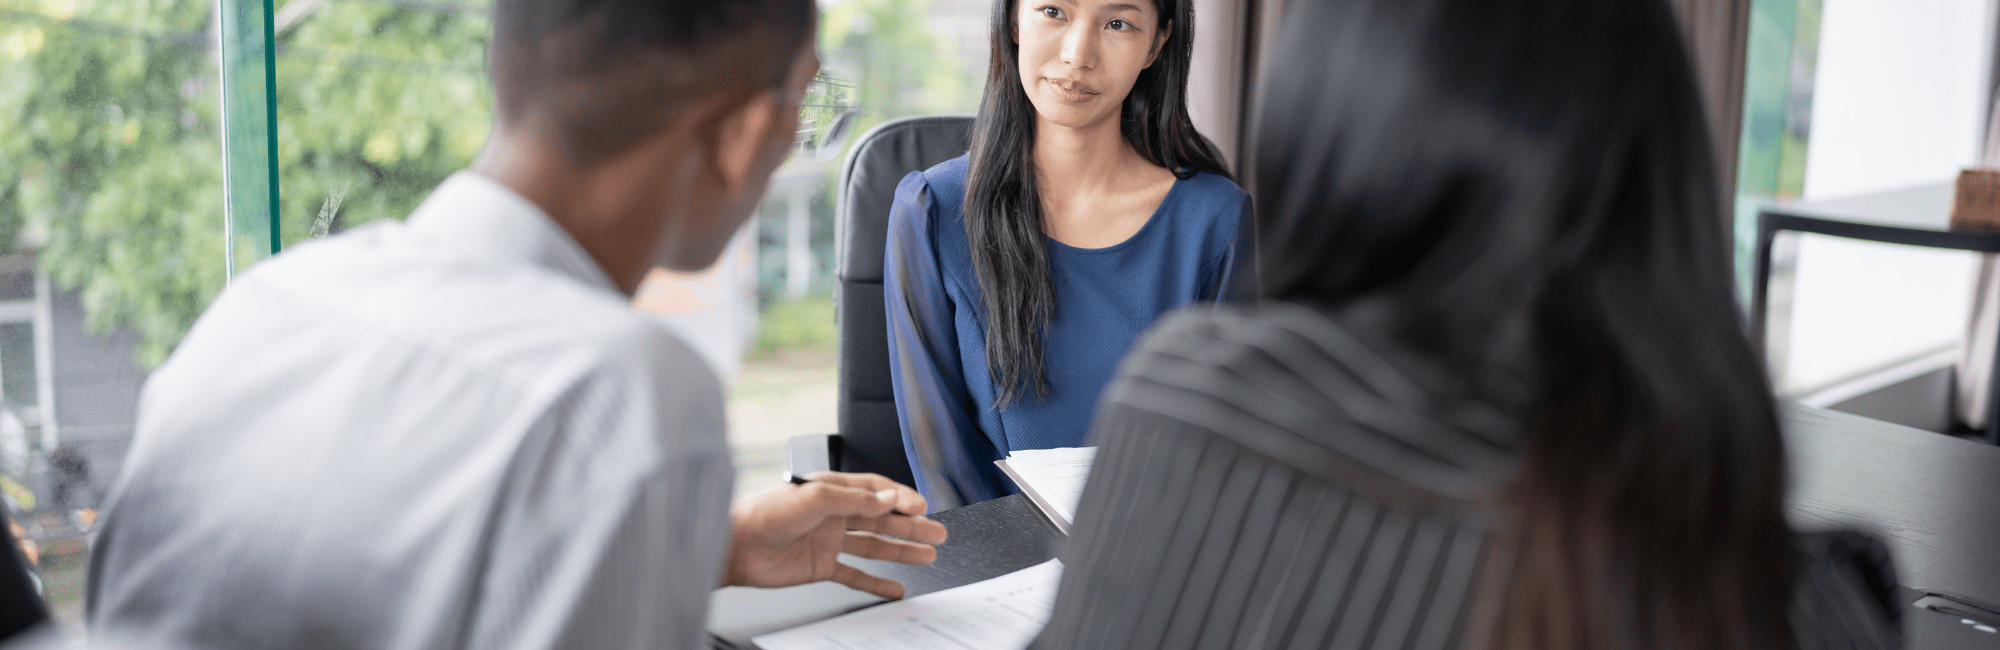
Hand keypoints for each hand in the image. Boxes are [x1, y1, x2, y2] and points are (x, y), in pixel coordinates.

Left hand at [722, 472, 948, 598]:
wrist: (735, 547)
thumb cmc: (763, 514)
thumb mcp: (814, 497)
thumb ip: (854, 499)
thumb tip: (887, 497)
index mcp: (832, 490)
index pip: (876, 491)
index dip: (901, 498)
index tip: (923, 507)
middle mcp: (833, 514)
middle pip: (882, 520)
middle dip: (911, 526)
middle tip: (937, 533)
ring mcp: (828, 541)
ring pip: (874, 546)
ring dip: (902, 550)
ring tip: (928, 555)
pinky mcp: (820, 566)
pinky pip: (855, 574)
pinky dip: (875, 582)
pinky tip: (895, 586)